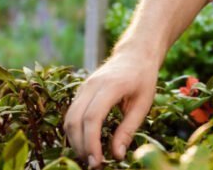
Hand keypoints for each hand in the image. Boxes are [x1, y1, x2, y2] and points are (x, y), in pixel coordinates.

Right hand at [64, 51, 157, 166]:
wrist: (135, 54)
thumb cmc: (143, 79)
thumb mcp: (143, 104)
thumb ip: (128, 129)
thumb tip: (117, 155)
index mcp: (110, 86)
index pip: (92, 118)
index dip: (91, 143)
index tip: (97, 162)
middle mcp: (91, 85)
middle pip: (74, 120)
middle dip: (80, 146)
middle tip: (93, 165)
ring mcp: (83, 87)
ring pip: (68, 118)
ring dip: (75, 141)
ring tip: (89, 157)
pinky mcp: (80, 92)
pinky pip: (71, 114)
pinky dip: (74, 132)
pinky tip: (85, 144)